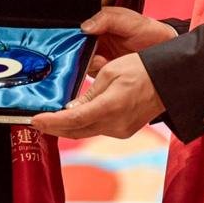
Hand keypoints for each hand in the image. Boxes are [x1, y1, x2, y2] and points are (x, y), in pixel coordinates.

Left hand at [31, 54, 165, 139]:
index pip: (73, 119)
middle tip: (36, 121)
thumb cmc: (141, 70)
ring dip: (67, 127)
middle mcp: (115, 124)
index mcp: (111, 106)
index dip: (51, 122)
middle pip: (76, 131)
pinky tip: (72, 118)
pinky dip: (82, 125)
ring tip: (50, 119)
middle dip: (54, 127)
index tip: (35, 120)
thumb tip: (71, 110)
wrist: (168, 81)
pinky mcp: (123, 131)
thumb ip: (89, 94)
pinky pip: (97, 129)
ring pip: (86, 132)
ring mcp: (120, 130)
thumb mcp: (110, 73)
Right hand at [82, 6, 177, 75]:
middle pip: (75, 51)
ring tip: (103, 62)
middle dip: (78, 55)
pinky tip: (107, 71)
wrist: (164, 48)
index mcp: (96, 26)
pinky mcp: (104, 74)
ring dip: (89, 65)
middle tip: (91, 54)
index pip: (75, 33)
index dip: (71, 39)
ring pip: (82, 65)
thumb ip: (106, 19)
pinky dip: (97, 76)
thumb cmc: (147, 30)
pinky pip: (94, 78)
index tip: (76, 44)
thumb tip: (85, 27)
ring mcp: (98, 59)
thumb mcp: (127, 19)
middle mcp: (94, 43)